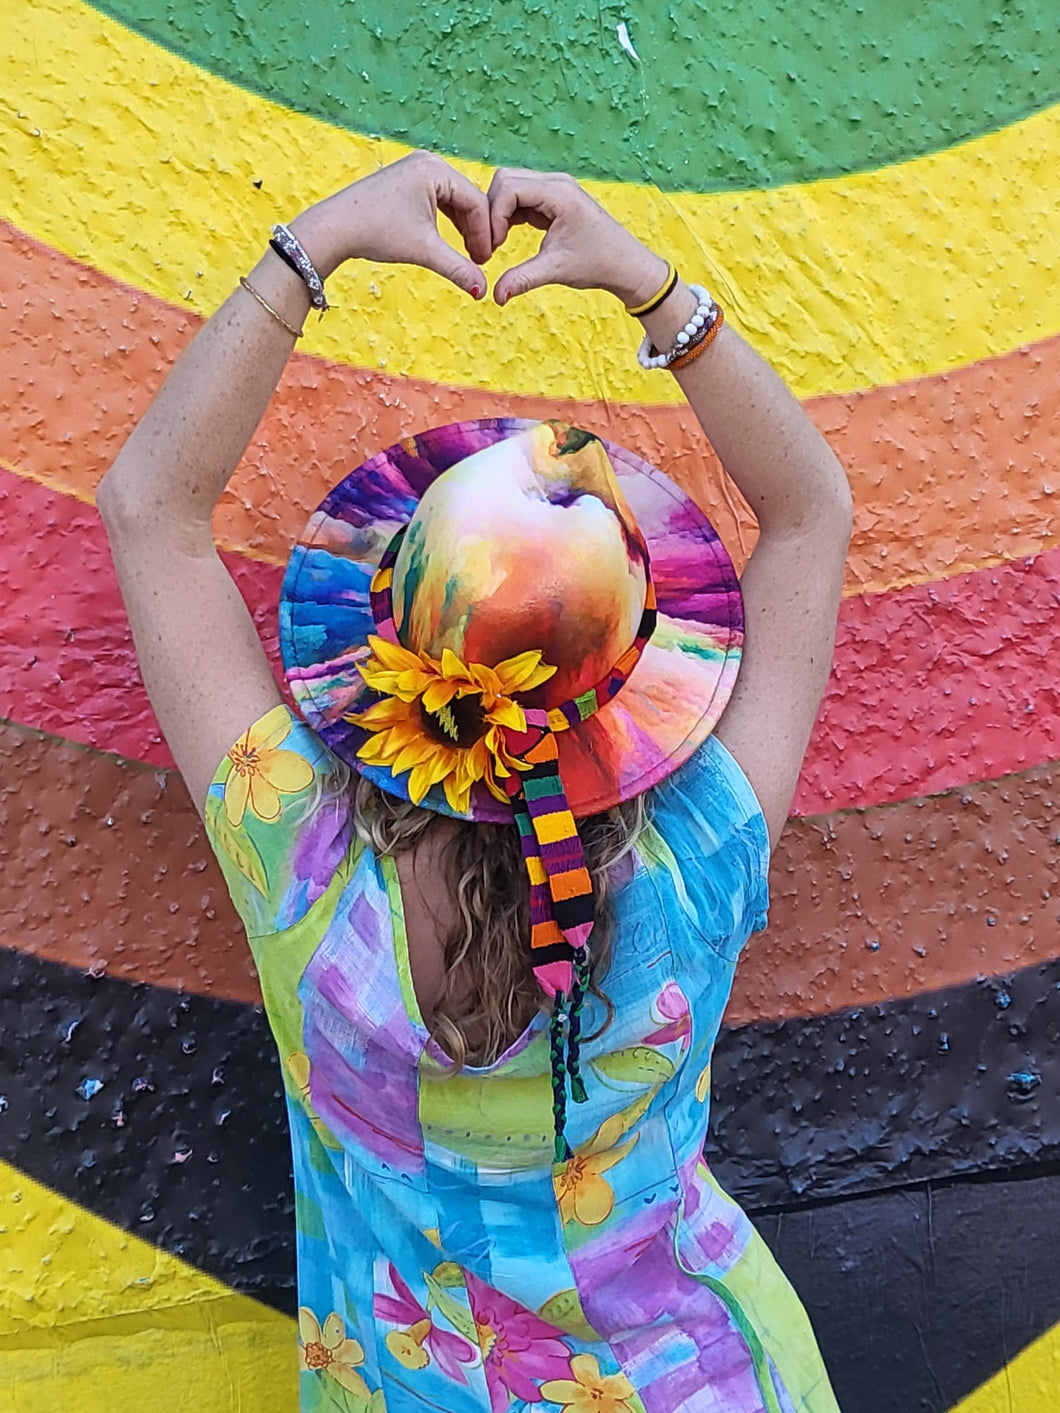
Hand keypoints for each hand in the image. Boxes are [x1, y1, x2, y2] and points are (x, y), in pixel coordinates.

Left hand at [288, 151, 491, 296]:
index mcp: (435, 169)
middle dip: (475, 230)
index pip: (475, 202)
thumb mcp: (424, 251)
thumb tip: (483, 292)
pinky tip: (449, 242)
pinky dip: (446, 221)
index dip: (484, 234)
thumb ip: (458, 268)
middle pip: (466, 198)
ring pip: (453, 200)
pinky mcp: (406, 179)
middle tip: (479, 261)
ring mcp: (415, 168)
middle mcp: (428, 161)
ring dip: (462, 227)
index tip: (484, 261)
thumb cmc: (376, 232)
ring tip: (467, 255)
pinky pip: (438, 199)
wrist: (335, 228)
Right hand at [486, 167, 667, 307]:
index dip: (493, 216)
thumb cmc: (598, 263)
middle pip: (505, 179)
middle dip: (491, 210)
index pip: (509, 188)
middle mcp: (556, 183)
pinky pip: (520, 197)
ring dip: (498, 212)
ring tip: (496, 244)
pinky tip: (505, 239)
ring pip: (510, 186)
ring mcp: (554, 188)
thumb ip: (523, 279)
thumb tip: (496, 297)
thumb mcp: (557, 271)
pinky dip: (507, 215)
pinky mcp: (551, 199)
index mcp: (559, 193)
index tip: (493, 248)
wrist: (625, 264)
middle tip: (490, 245)